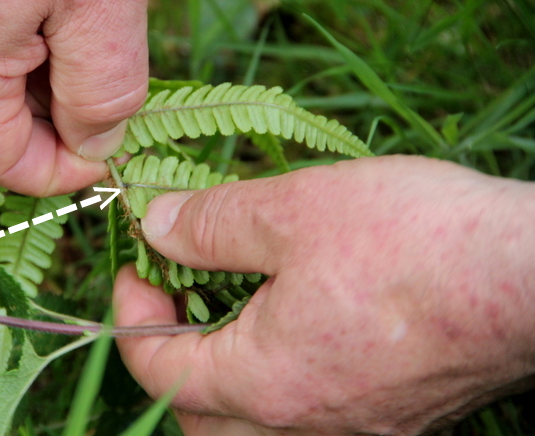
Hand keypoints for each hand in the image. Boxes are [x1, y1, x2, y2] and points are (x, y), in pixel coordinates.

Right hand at [0, 0, 153, 195]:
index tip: (108, 155)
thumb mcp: (109, 3)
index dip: (58, 172)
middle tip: (104, 92)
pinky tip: (47, 2)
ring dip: (29, 80)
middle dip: (46, 124)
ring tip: (81, 34)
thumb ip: (102, 95)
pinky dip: (7, 39)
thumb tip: (92, 144)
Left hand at [114, 155, 534, 434]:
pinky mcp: (391, 420)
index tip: (139, 263)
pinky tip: (294, 325)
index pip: (156, 369)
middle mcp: (302, 425)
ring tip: (229, 308)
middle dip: (169, 355)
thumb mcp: (292, 212)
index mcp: (263, 381)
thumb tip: (156, 227)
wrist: (530, 277)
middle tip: (177, 292)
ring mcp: (351, 430)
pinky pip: (304, 419)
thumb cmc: (414, 243)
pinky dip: (274, 381)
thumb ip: (211, 225)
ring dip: (220, 375)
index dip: (129, 312)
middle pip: (196, 413)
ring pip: (249, 427)